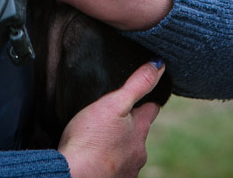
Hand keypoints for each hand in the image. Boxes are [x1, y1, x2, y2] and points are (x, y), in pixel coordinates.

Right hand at [58, 61, 163, 177]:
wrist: (74, 177)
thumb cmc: (90, 140)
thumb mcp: (113, 104)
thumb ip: (137, 85)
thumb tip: (159, 65)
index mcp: (140, 130)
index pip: (152, 109)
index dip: (147, 101)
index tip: (143, 97)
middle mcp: (138, 152)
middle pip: (139, 133)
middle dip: (131, 126)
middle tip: (115, 117)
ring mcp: (128, 170)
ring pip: (128, 152)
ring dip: (119, 145)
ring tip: (103, 138)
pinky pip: (115, 168)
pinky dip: (109, 161)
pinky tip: (96, 157)